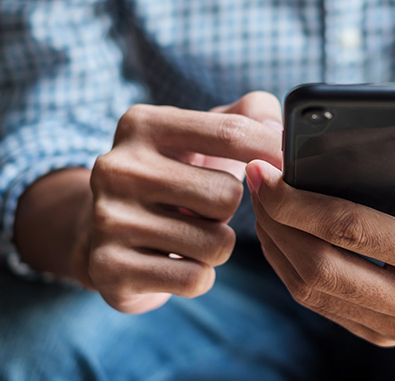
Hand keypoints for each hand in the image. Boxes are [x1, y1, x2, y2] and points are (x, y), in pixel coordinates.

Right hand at [85, 92, 282, 312]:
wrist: (102, 230)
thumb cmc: (174, 176)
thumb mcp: (200, 136)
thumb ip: (247, 114)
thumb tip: (276, 124)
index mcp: (142, 124)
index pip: (231, 133)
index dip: (272, 151)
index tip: (292, 165)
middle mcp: (117, 167)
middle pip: (227, 195)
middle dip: (229, 210)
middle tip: (204, 209)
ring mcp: (108, 219)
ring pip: (216, 243)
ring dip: (217, 246)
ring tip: (189, 234)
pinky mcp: (109, 268)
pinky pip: (195, 279)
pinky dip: (199, 275)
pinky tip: (176, 261)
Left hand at [247, 127, 394, 345]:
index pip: (355, 231)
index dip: (301, 203)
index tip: (269, 173)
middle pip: (322, 268)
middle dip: (278, 224)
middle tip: (256, 183)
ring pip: (313, 292)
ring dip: (277, 247)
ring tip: (261, 205)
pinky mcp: (383, 335)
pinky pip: (321, 306)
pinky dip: (290, 270)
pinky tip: (280, 236)